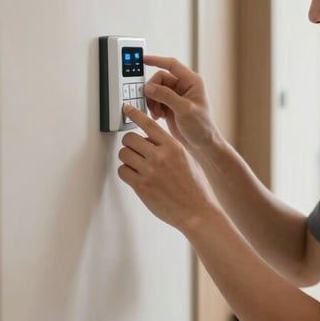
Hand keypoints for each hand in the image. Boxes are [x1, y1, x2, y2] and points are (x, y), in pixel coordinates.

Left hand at [117, 103, 219, 231]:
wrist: (197, 211)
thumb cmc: (195, 188)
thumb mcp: (187, 159)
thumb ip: (169, 148)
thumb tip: (151, 141)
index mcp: (173, 146)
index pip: (148, 123)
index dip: (134, 114)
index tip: (126, 108)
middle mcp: (160, 156)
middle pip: (130, 138)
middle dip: (130, 144)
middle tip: (135, 151)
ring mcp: (150, 171)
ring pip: (123, 154)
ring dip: (127, 159)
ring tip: (137, 166)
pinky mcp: (141, 186)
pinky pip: (122, 171)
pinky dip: (126, 173)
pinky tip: (135, 177)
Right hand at [142, 55, 219, 153]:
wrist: (202, 145)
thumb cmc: (202, 127)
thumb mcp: (185, 109)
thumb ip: (166, 96)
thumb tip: (150, 87)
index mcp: (191, 82)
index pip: (172, 65)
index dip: (157, 60)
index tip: (143, 59)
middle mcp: (183, 87)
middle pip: (160, 79)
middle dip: (153, 91)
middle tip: (152, 104)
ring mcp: (175, 97)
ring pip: (155, 91)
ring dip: (152, 101)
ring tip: (157, 114)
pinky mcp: (169, 107)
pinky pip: (155, 101)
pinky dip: (153, 108)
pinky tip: (158, 117)